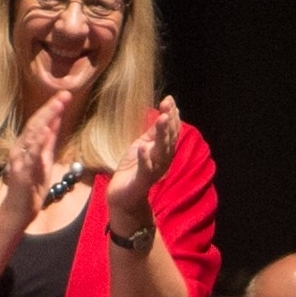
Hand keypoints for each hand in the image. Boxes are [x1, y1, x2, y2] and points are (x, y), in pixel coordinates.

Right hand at [0, 91, 69, 227]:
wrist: (19, 211)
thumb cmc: (32, 186)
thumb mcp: (44, 159)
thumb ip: (48, 141)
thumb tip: (56, 119)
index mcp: (26, 145)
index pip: (40, 122)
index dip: (52, 107)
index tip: (65, 94)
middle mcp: (21, 149)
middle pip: (36, 124)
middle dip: (50, 108)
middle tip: (63, 94)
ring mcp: (20, 160)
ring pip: (32, 136)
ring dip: (45, 120)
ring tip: (57, 106)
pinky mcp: (22, 173)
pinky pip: (31, 156)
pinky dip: (38, 142)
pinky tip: (46, 131)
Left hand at [106, 95, 179, 233]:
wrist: (123, 196)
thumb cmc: (133, 169)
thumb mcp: (143, 146)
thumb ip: (153, 133)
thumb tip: (163, 113)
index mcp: (163, 151)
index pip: (171, 131)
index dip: (171, 115)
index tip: (169, 99)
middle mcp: (163, 160)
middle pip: (169, 139)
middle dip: (169, 121)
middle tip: (168, 104)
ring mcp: (154, 170)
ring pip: (161, 151)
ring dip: (162, 134)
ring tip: (161, 118)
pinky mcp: (142, 180)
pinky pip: (145, 168)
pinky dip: (144, 158)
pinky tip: (142, 146)